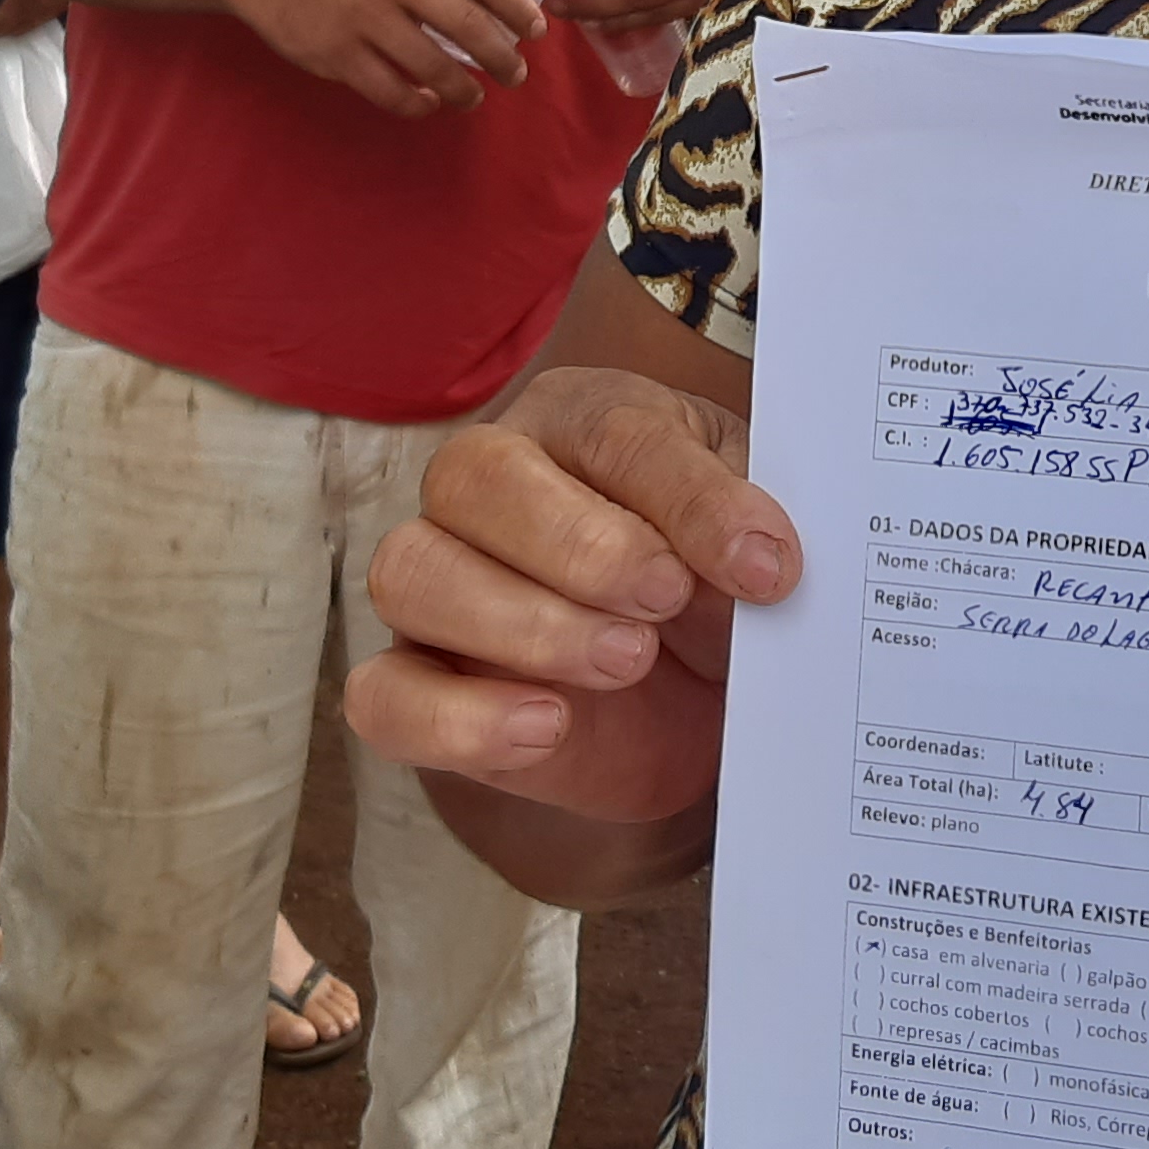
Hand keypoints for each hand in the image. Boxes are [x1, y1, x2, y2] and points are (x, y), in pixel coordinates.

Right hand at [225, 0, 540, 115]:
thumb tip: (505, 7)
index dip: (518, 8)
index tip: (535, 32)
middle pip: (468, 25)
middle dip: (503, 57)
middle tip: (515, 74)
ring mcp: (363, 18)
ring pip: (434, 67)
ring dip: (465, 90)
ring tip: (475, 96)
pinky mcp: (338, 55)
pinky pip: (393, 92)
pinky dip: (420, 104)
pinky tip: (429, 102)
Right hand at [349, 365, 785, 823]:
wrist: (702, 697)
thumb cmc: (717, 585)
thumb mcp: (753, 543)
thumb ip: (746, 534)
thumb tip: (756, 558)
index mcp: (580, 422)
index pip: (612, 433)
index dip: (689, 500)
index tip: (765, 564)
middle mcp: (488, 486)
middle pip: (473, 476)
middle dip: (579, 546)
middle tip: (668, 600)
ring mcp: (439, 584)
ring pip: (412, 573)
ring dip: (522, 624)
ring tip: (628, 663)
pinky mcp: (423, 685)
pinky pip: (383, 696)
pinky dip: (452, 719)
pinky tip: (545, 727)